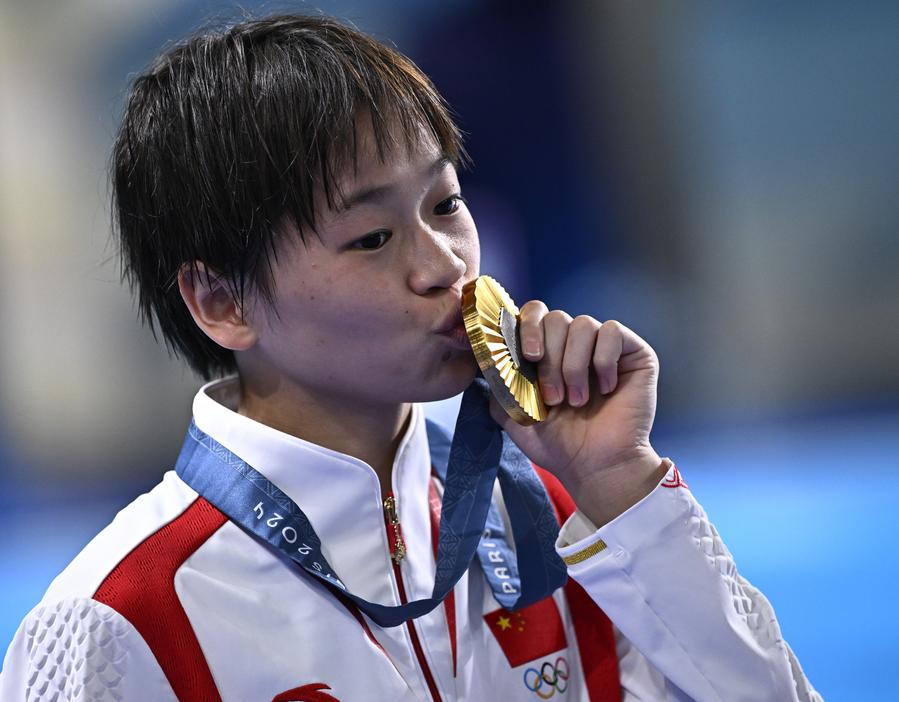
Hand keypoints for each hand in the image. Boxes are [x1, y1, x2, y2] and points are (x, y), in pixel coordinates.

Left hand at [488, 303, 666, 525]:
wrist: (595, 467)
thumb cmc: (557, 444)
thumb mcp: (514, 415)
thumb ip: (497, 385)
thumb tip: (484, 359)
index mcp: (547, 352)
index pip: (533, 315)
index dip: (528, 328)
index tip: (528, 357)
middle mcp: (574, 344)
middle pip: (555, 318)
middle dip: (550, 357)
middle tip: (553, 396)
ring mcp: (603, 346)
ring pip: (582, 324)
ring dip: (574, 366)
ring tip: (576, 400)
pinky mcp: (633, 352)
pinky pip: (612, 332)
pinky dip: (604, 361)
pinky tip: (606, 389)